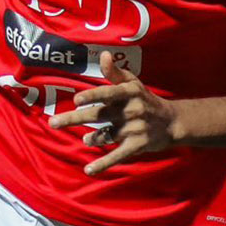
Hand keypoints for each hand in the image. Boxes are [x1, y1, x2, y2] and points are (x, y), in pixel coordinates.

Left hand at [48, 49, 179, 174]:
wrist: (172, 122)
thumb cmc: (146, 99)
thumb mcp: (134, 83)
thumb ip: (115, 72)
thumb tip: (104, 55)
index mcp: (129, 93)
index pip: (108, 93)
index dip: (93, 96)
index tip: (76, 99)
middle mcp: (130, 110)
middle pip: (98, 115)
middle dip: (74, 118)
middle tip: (53, 123)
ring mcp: (133, 129)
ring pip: (106, 135)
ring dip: (93, 139)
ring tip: (85, 140)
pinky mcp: (136, 145)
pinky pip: (117, 155)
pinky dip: (103, 164)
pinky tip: (88, 170)